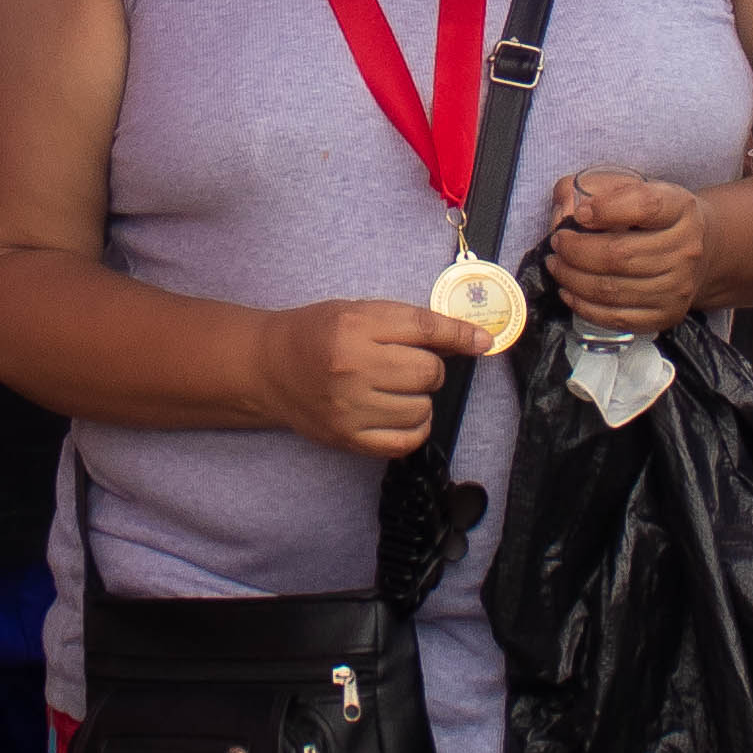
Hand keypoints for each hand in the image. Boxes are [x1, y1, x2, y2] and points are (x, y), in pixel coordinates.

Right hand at [252, 299, 477, 456]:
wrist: (269, 367)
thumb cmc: (317, 334)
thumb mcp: (359, 312)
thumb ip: (409, 324)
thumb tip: (467, 339)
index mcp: (355, 326)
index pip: (425, 329)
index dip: (460, 335)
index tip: (482, 342)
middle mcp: (352, 367)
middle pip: (429, 372)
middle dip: (430, 368)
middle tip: (408, 365)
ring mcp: (349, 407)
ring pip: (422, 409)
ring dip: (420, 399)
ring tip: (397, 389)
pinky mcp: (348, 438)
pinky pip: (405, 441)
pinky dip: (414, 429)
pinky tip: (400, 414)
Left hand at [544, 170, 717, 337]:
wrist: (696, 249)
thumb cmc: (652, 217)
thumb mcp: (632, 186)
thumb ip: (593, 187)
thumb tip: (564, 208)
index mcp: (680, 208)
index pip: (645, 206)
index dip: (607, 209)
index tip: (580, 214)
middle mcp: (686, 248)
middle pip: (620, 254)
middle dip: (576, 250)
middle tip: (558, 244)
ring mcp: (679, 287)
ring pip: (612, 289)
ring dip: (573, 279)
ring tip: (557, 266)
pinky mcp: (667, 315)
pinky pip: (617, 317)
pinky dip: (584, 306)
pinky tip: (569, 292)